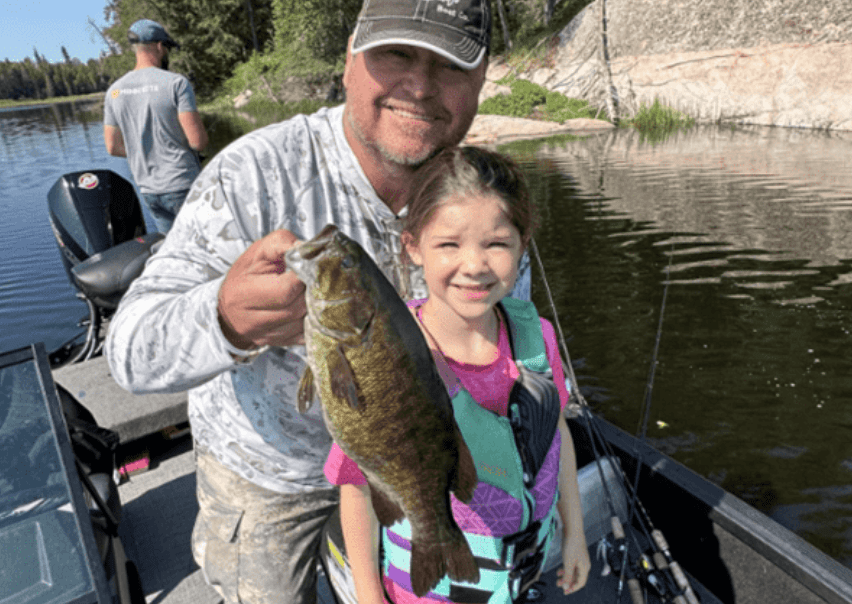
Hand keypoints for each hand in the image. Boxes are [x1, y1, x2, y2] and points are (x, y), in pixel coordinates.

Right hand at [217, 229, 306, 347]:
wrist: (230, 307)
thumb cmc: (245, 276)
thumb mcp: (258, 252)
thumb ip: (281, 243)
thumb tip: (304, 248)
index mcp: (244, 294)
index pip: (285, 290)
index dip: (302, 276)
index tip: (309, 266)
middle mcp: (254, 321)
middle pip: (298, 308)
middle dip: (311, 291)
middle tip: (314, 278)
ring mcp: (268, 336)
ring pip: (305, 323)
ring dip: (314, 306)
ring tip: (312, 291)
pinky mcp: (281, 343)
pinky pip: (307, 335)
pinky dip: (314, 320)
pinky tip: (310, 307)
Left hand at [555, 530, 589, 594]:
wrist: (573, 530)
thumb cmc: (572, 545)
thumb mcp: (568, 563)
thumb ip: (568, 576)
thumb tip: (567, 587)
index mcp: (585, 568)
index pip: (580, 583)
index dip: (573, 588)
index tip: (565, 592)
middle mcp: (584, 565)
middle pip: (577, 578)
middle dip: (568, 583)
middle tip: (559, 585)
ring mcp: (580, 559)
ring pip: (573, 572)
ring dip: (566, 576)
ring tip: (558, 578)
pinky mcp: (576, 554)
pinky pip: (571, 565)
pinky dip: (566, 569)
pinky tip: (560, 570)